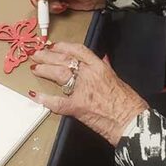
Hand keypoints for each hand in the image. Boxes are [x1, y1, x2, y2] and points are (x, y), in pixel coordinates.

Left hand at [29, 40, 148, 145]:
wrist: (130, 120)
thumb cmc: (127, 102)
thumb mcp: (117, 78)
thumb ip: (106, 67)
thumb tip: (103, 58)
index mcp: (99, 66)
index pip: (77, 50)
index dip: (63, 47)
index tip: (53, 46)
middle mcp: (89, 74)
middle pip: (63, 60)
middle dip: (47, 56)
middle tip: (36, 55)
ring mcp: (81, 90)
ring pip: (58, 74)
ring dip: (44, 70)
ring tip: (35, 68)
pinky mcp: (76, 107)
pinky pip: (57, 102)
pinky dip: (45, 99)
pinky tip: (36, 95)